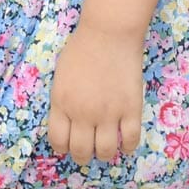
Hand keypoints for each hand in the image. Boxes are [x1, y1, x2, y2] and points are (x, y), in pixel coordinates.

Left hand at [47, 23, 143, 163]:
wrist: (108, 33)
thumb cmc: (81, 47)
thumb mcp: (60, 74)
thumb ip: (62, 99)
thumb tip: (67, 120)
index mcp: (61, 102)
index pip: (58, 141)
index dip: (62, 147)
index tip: (68, 144)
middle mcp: (83, 113)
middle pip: (81, 152)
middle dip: (82, 155)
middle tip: (88, 149)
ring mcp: (108, 113)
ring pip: (106, 152)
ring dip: (105, 153)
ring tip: (106, 145)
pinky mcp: (131, 110)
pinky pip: (130, 141)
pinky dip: (127, 145)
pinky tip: (124, 138)